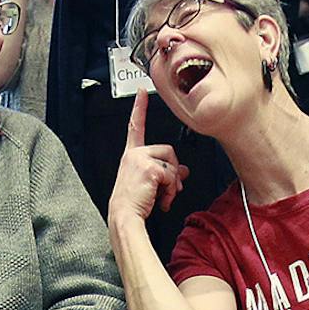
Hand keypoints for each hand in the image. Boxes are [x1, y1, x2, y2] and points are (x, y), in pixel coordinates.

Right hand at [108, 92, 190, 225]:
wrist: (124, 217)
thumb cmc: (133, 204)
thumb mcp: (150, 185)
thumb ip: (166, 174)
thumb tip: (184, 171)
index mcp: (131, 156)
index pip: (136, 127)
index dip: (139, 108)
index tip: (141, 92)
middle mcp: (134, 154)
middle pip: (168, 150)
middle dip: (174, 172)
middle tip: (169, 190)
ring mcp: (141, 159)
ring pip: (172, 164)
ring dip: (173, 184)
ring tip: (163, 197)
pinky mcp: (150, 168)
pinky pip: (172, 176)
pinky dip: (171, 191)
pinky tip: (162, 201)